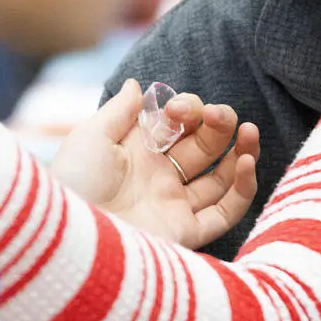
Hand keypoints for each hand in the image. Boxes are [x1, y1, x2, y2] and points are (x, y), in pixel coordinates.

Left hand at [49, 80, 261, 248]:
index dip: (187, 110)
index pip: (179, 125)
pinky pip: (225, 212)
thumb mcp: (90, 138)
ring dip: (241, 152)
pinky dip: (242, 189)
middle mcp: (161, 177)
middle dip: (219, 124)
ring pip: (221, 178)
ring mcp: (174, 205)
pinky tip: (246, 163)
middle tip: (220, 116)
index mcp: (139, 152)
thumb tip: (138, 85)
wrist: (70, 235)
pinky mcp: (185, 232)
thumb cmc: (73, 184)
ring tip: (251, 132)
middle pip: (206, 146)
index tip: (177, 109)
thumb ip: (120, 111)